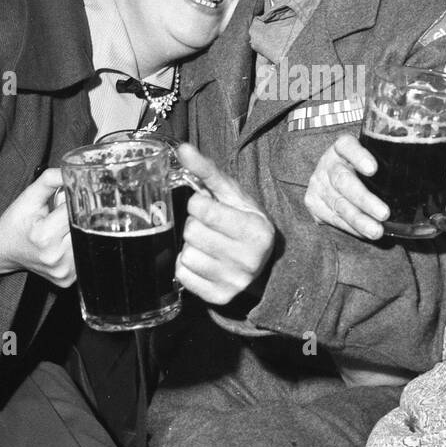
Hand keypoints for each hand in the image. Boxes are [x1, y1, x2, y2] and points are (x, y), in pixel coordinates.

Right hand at [0, 168, 73, 285]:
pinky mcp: (68, 279)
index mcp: (44, 236)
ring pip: (87, 240)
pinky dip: (78, 245)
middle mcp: (55, 257)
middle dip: (78, 216)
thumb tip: (72, 171)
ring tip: (62, 228)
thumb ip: (49, 180)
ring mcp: (63, 271)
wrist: (3, 251)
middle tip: (64, 213)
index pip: (74, 211)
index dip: (74, 200)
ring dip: (80, 231)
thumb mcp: (27, 198)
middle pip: (84, 226)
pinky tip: (64, 241)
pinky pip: (83, 255)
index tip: (70, 197)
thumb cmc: (15, 224)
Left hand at [174, 143, 275, 304]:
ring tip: (209, 245)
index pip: (202, 208)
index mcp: (256, 231)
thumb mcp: (232, 195)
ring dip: (191, 246)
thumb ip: (207, 171)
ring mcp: (234, 282)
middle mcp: (249, 260)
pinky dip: (187, 266)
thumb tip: (182, 149)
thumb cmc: (244, 222)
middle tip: (211, 228)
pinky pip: (182, 275)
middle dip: (196, 225)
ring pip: (186, 254)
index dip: (200, 204)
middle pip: (192, 231)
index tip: (211, 208)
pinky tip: (204, 261)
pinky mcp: (219, 298)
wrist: (263, 262)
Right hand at [305, 133, 390, 240]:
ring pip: (338, 203)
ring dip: (359, 220)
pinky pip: (333, 218)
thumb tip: (429, 181)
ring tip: (376, 231)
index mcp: (342, 147)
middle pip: (342, 180)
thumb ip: (390, 163)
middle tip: (384, 213)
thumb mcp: (374, 159)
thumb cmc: (363, 170)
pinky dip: (351, 227)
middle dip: (364, 199)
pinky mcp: (313, 202)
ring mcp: (318, 182)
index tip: (373, 169)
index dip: (359, 156)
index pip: (347, 146)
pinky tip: (364, 232)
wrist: (332, 180)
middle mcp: (327, 162)